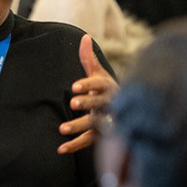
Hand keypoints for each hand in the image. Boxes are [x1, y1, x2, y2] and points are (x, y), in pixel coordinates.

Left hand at [58, 35, 118, 154]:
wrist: (125, 112)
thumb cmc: (106, 90)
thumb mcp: (99, 74)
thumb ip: (89, 59)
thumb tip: (84, 37)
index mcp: (108, 87)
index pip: (99, 85)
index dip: (88, 85)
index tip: (74, 86)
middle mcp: (109, 104)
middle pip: (99, 104)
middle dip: (87, 103)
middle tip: (73, 103)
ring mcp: (106, 121)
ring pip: (93, 124)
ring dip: (78, 126)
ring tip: (62, 129)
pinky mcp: (101, 136)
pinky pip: (88, 141)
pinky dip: (75, 145)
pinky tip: (61, 149)